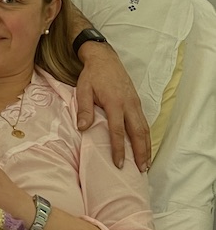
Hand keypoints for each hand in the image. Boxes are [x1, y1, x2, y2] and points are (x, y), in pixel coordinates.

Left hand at [76, 42, 150, 170]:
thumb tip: (82, 128)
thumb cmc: (92, 75)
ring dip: (147, 147)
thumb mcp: (83, 89)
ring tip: (146, 164)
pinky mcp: (137, 102)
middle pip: (138, 133)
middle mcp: (129, 104)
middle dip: (141, 153)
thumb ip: (84, 109)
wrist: (105, 59)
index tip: (118, 163)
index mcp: (115, 102)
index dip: (119, 148)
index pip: (118, 130)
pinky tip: (145, 146)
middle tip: (141, 170)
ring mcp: (135, 103)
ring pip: (145, 128)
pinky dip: (146, 136)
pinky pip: (144, 122)